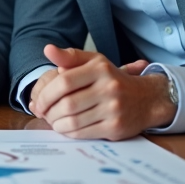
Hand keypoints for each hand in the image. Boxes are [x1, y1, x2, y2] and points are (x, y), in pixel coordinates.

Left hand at [28, 44, 174, 139]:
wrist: (146, 99)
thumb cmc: (112, 80)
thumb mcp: (94, 62)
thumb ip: (70, 57)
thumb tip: (47, 49)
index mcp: (100, 68)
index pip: (64, 82)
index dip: (45, 95)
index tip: (38, 103)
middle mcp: (109, 88)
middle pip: (67, 104)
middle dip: (48, 112)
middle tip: (43, 114)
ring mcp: (114, 109)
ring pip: (73, 121)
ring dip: (56, 124)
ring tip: (53, 120)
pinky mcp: (116, 128)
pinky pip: (83, 133)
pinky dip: (68, 132)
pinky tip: (66, 128)